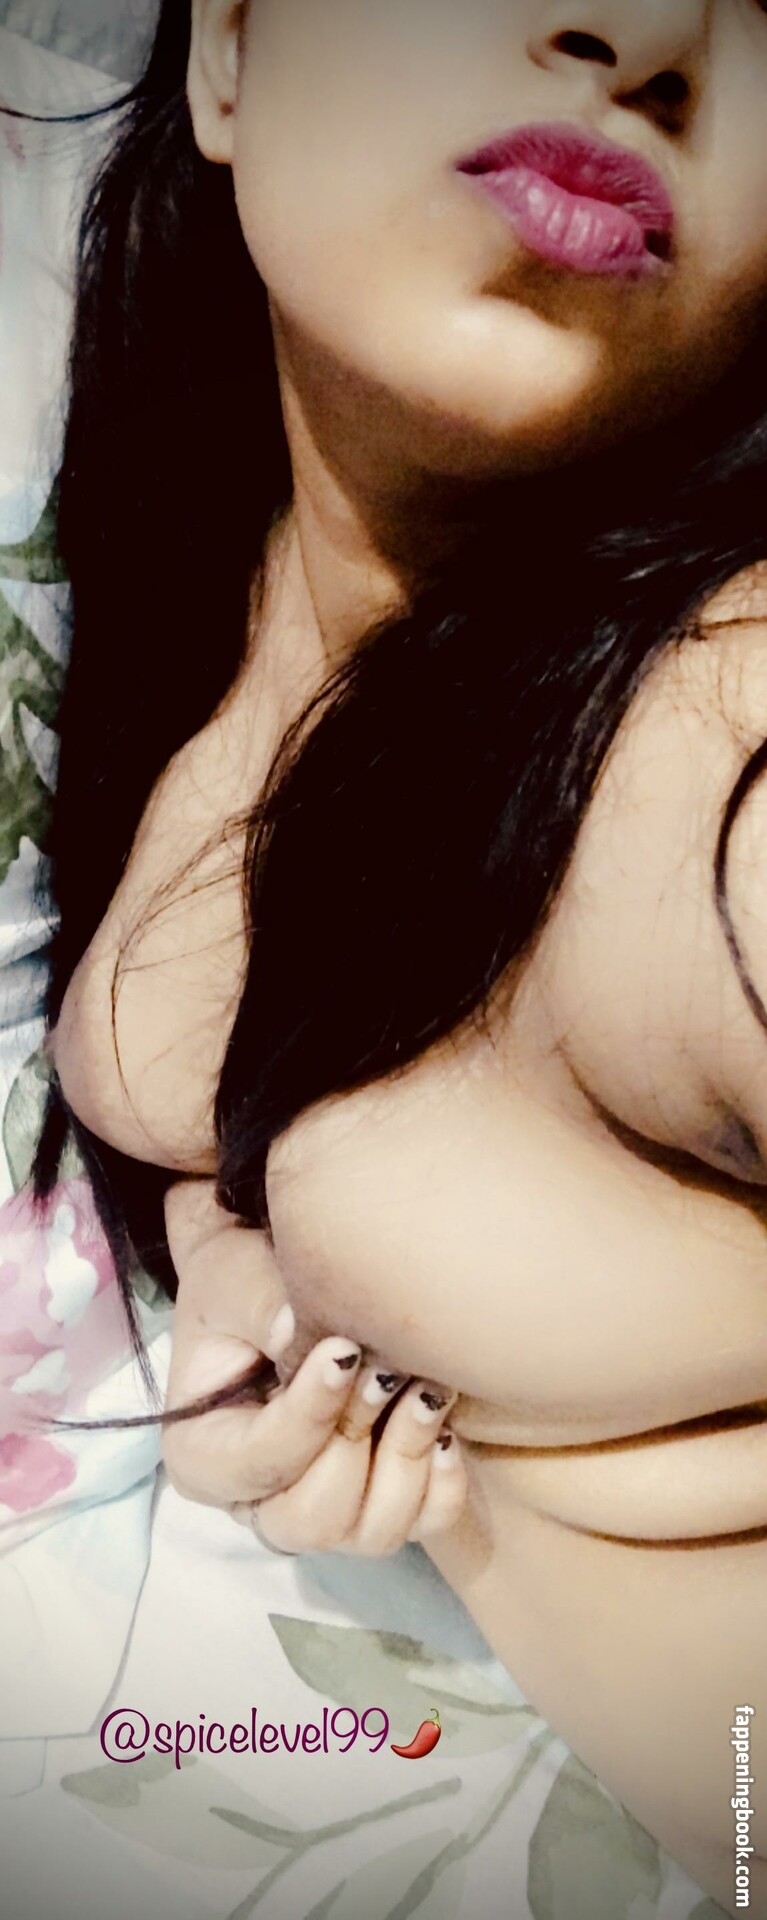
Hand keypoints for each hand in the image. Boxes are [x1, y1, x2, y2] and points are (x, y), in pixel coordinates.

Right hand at [163, 1180, 466, 1554]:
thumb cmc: (240, 1281)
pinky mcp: (376, 1502)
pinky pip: (421, 1524)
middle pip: (309, 1521)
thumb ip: (261, 1307)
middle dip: (355, 1445)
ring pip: (369, 1533)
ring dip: (406, 1461)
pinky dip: (442, 1484)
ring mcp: (321, 1509)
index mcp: (203, 1457)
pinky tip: (446, 1424)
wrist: (277, 1279)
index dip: (308, 1414)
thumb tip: (303, 1336)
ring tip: (425, 1389)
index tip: (345, 1350)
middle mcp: (258, 1501)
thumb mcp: (233, 1279)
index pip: (259, 1463)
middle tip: (383, 1371)